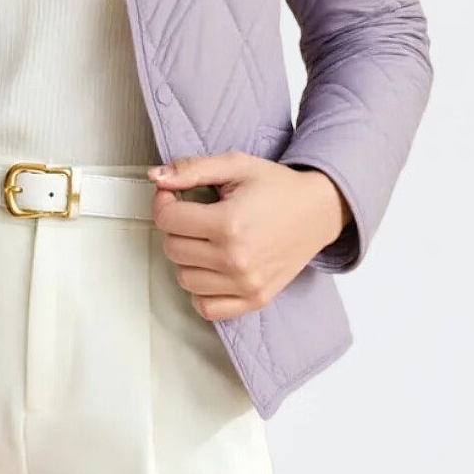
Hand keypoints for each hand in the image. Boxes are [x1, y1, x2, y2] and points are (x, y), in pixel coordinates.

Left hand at [146, 150, 350, 320]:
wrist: (318, 211)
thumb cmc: (277, 187)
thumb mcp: (235, 165)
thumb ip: (191, 169)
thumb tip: (155, 177)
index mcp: (229, 223)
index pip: (166, 219)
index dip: (164, 202)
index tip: (174, 196)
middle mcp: (236, 259)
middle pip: (172, 248)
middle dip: (177, 228)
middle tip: (196, 215)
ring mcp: (246, 284)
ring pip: (184, 278)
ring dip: (188, 258)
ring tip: (207, 240)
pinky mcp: (255, 300)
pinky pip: (206, 308)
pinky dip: (201, 290)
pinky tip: (212, 268)